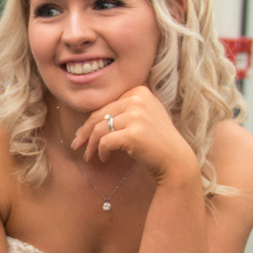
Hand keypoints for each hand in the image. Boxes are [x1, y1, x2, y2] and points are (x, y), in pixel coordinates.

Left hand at [70, 86, 198, 187]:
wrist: (175, 161)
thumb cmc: (156, 142)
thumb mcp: (143, 116)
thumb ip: (123, 110)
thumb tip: (90, 120)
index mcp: (139, 91)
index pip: (106, 105)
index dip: (91, 121)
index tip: (83, 134)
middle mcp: (138, 99)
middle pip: (99, 115)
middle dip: (84, 132)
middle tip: (77, 145)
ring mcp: (136, 115)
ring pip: (99, 129)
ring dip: (91, 145)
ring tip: (89, 156)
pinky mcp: (133, 133)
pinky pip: (105, 142)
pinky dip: (101, 152)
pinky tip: (104, 158)